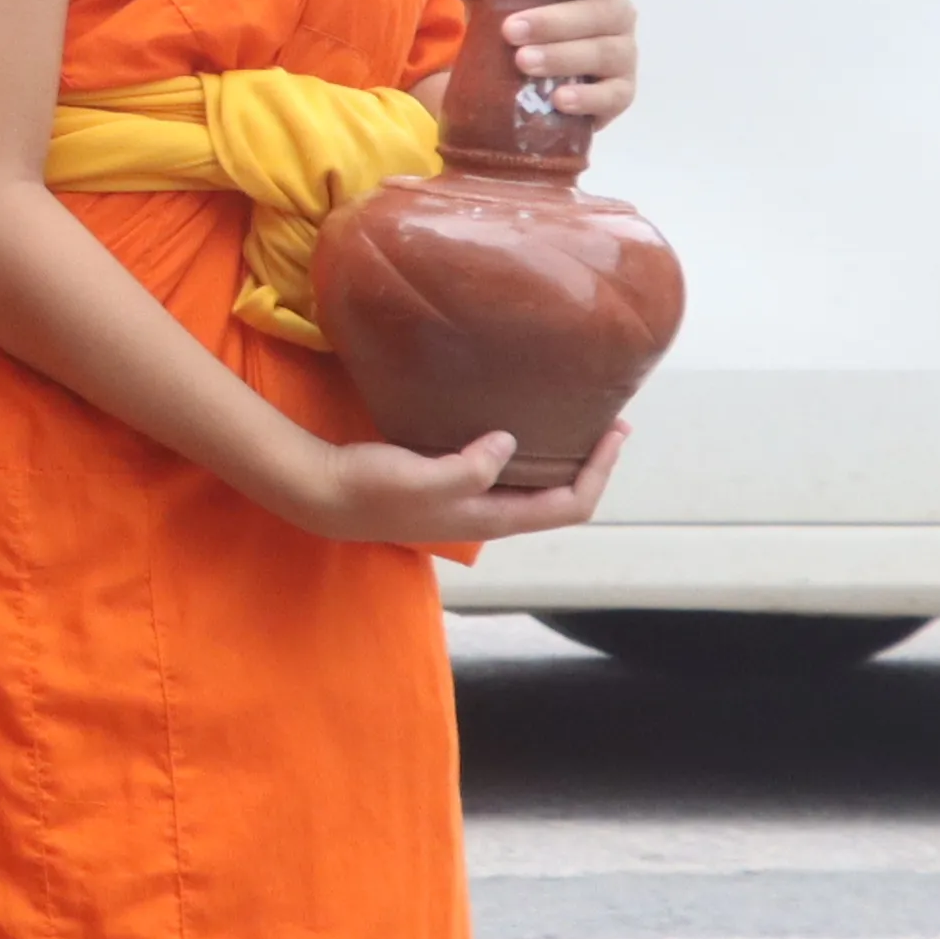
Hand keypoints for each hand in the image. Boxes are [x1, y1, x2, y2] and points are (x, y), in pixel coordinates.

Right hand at [292, 420, 624, 546]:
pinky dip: (527, 451)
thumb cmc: (374, 489)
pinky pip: (506, 471)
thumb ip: (473, 467)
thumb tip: (510, 442)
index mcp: (494, 517)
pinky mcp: (450, 484)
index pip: (570, 505)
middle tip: (608, 422)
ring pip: (534, 486)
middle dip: (591, 463)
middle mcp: (490, 514)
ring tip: (572, 421)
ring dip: (560, 458)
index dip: (600, 472)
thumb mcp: (426, 479)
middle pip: (561, 498)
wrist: (324, 495)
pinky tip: (516, 425)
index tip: (615, 432)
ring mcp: (470, 501)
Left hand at [442, 0, 637, 133]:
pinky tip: (560, 99)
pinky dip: (588, 98)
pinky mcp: (619, 93)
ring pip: (606, 52)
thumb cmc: (518, 18)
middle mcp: (617, 14)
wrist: (521, 74)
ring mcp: (623, 54)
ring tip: (522, 62)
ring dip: (564, 56)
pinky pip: (614, 96)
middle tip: (511, 30)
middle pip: (605, 11)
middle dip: (556, 21)